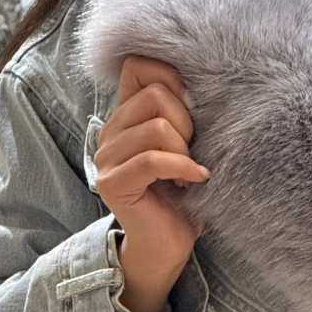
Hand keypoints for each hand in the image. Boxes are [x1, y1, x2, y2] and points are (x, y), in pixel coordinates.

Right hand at [93, 55, 210, 311]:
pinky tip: (194, 180)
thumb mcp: (188, 143)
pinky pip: (152, 160)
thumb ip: (183, 111)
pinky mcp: (112, 183)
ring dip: (185, 149)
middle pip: (155, 95)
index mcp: (126, 114)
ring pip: (156, 127)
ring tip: (190, 170)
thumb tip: (205, 80)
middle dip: (186, 122)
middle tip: (194, 151)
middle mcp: (109, 131)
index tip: (193, 107)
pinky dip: (182, 168)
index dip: (170, 77)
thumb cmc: (185, 193)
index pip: (138, 65)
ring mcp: (106, 157)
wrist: (168, 246)